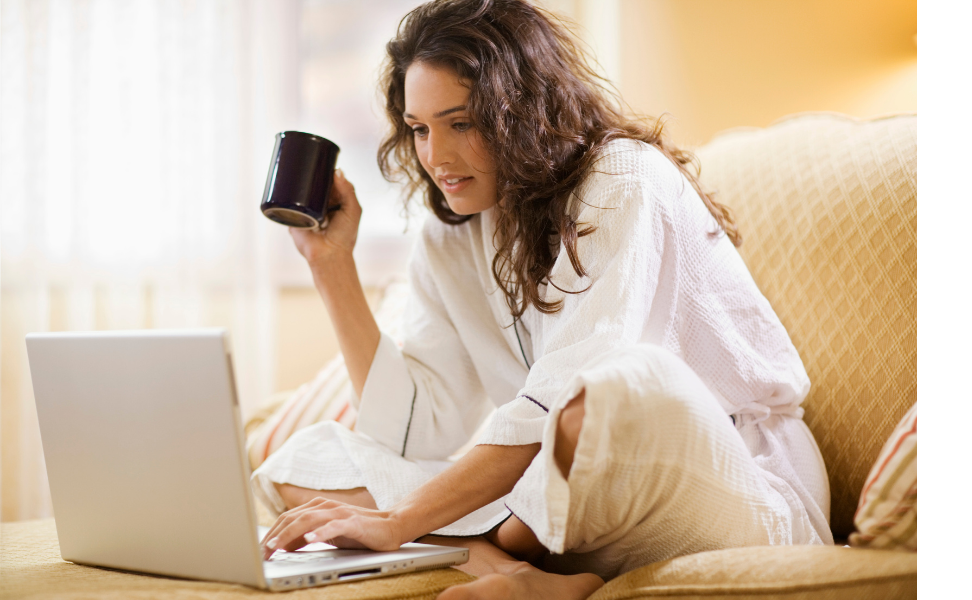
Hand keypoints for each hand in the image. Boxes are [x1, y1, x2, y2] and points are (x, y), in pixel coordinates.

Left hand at [261, 497, 404, 558]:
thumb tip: (284, 545)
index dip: (271, 533)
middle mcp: (326, 506)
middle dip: (275, 536)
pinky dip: (320, 532)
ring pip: (308, 521)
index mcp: (318, 507)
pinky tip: (309, 539)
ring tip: (276, 546)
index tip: (259, 549)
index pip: (288, 518)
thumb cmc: (358, 532)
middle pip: (293, 518)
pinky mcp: (353, 522)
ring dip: (289, 535)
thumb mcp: (327, 535)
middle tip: (262, 552)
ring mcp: (339, 513)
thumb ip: (307, 536)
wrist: (390, 526)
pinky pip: (333, 526)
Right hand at [289, 169, 361, 266]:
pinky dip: (285, 194)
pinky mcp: (294, 215)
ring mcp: (306, 208)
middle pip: (314, 183)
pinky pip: (287, 202)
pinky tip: (284, 184)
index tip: (322, 160)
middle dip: (310, 173)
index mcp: (336, 200)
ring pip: (300, 190)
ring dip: (297, 182)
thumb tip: (338, 171)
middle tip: (307, 164)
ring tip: (296, 172)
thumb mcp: (352, 210)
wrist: (328, 254)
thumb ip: (348, 191)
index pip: (330, 180)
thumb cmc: (344, 236)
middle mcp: (321, 203)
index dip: (326, 170)